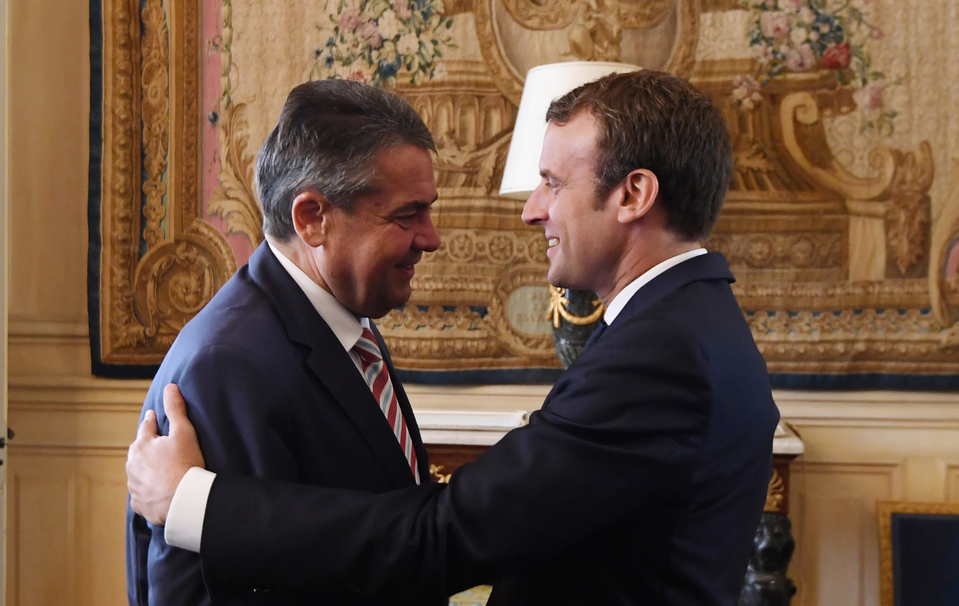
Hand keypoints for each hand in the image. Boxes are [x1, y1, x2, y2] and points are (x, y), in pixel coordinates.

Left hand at [126, 384, 205, 525]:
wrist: (184, 499)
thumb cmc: (186, 463)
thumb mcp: (184, 432)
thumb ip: (175, 408)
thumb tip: (170, 386)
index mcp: (142, 445)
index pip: (146, 428)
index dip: (151, 421)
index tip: (153, 417)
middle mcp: (132, 464)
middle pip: (139, 451)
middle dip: (147, 447)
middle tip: (159, 447)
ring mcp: (134, 485)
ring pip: (138, 473)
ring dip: (146, 470)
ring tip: (160, 471)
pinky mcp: (139, 503)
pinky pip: (141, 494)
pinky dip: (148, 490)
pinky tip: (158, 491)